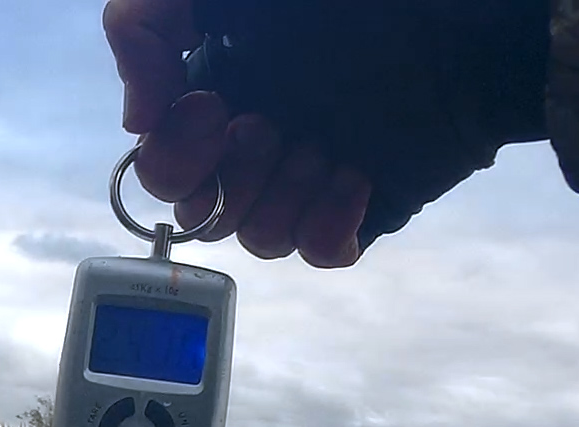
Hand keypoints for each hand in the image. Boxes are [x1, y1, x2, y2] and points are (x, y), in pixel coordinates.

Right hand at [105, 0, 370, 267]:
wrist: (439, 22)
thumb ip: (142, 30)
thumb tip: (138, 121)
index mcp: (218, 98)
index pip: (164, 172)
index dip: (176, 157)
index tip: (213, 107)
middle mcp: (258, 145)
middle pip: (206, 217)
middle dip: (235, 176)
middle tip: (271, 125)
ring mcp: (311, 177)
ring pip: (261, 239)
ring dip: (285, 195)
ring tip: (322, 145)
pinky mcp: (366, 200)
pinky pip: (324, 251)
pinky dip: (330, 224)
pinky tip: (354, 175)